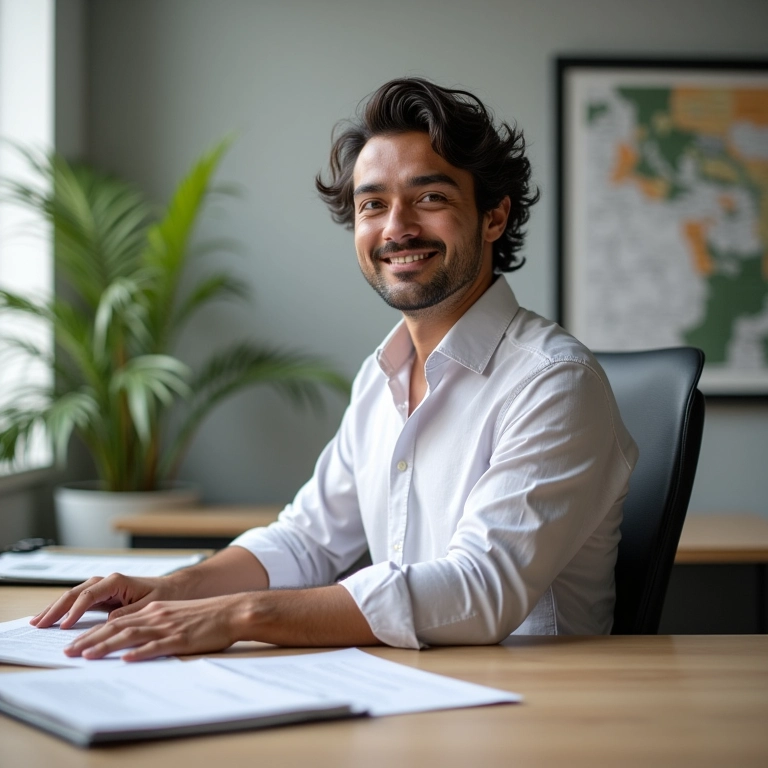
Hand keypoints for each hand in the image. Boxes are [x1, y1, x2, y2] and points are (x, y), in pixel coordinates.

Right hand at [30, 573, 181, 629]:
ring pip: (73, 596)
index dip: (74, 611)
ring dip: (55, 608)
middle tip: (38, 624)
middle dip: (55, 608)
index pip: (89, 595)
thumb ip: (127, 613)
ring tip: (37, 621)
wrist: (174, 589)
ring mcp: (103, 588)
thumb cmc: (165, 595)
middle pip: (75, 593)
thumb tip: (107, 623)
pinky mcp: (103, 597)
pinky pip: (79, 602)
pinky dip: (65, 610)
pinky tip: (52, 619)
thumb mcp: (148, 606)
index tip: (63, 626)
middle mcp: (107, 582)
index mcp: (117, 581)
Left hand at [62, 595, 245, 660]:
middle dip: (90, 640)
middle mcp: (157, 616)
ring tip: (87, 656)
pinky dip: (140, 652)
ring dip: (106, 646)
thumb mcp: (176, 616)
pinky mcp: (181, 639)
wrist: (233, 611)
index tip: (75, 643)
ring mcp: (168, 627)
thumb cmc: (207, 617)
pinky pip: (157, 646)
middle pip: (117, 627)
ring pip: (131, 635)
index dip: (93, 632)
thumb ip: (154, 625)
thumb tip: (132, 642)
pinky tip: (126, 659)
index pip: (116, 621)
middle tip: (69, 652)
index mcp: (155, 610)